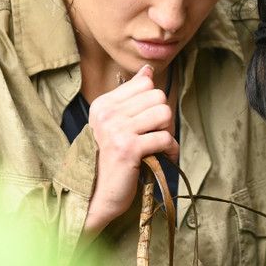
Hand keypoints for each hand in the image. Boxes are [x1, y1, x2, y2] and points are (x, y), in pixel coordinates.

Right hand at [83, 65, 177, 232]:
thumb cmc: (108, 160)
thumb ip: (131, 96)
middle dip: (163, 117)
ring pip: (164, 114)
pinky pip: (164, 138)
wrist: (95, 195)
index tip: (148, 120)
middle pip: (157, 96)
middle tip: (155, 134)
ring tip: (158, 144)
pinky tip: (163, 156)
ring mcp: (118, 130)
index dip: (153, 101)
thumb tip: (147, 70)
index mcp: (103, 104)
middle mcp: (108, 113)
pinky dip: (170, 149)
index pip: (144, 83)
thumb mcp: (114, 123)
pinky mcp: (129, 149)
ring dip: (167, 131)